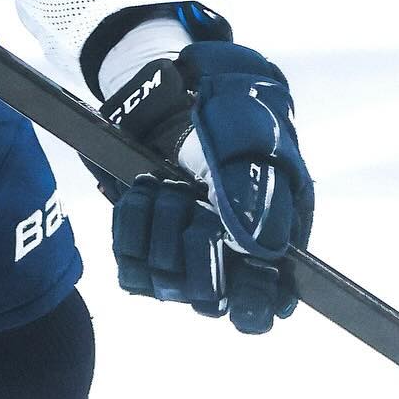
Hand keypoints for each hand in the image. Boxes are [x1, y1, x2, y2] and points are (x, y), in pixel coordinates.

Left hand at [99, 43, 312, 333]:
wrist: (179, 88)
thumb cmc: (232, 111)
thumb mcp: (252, 137)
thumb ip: (258, 192)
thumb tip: (259, 250)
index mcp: (270, 245)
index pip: (261, 309)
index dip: (246, 298)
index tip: (230, 256)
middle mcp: (226, 261)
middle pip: (205, 299)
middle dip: (194, 242)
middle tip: (191, 195)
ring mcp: (183, 256)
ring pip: (163, 281)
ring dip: (159, 223)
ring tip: (166, 182)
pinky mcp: (144, 246)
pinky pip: (127, 263)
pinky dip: (130, 222)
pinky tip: (143, 190)